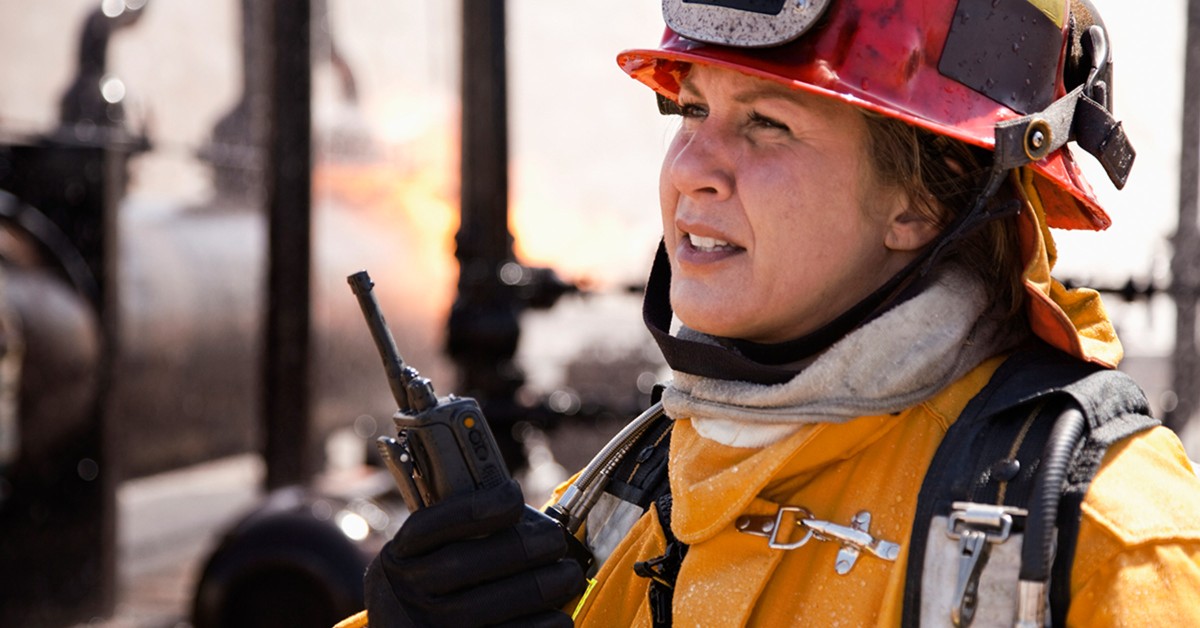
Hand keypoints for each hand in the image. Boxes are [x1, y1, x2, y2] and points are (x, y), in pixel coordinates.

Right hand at [364, 479, 585, 626]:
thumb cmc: (437, 590)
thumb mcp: (429, 558)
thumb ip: (464, 536)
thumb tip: (530, 521)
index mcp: (399, 558)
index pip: (431, 525)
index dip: (474, 508)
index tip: (514, 497)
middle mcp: (405, 594)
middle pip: (461, 564)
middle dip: (518, 548)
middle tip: (555, 540)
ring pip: (481, 607)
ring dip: (536, 589)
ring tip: (568, 576)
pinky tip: (559, 618)